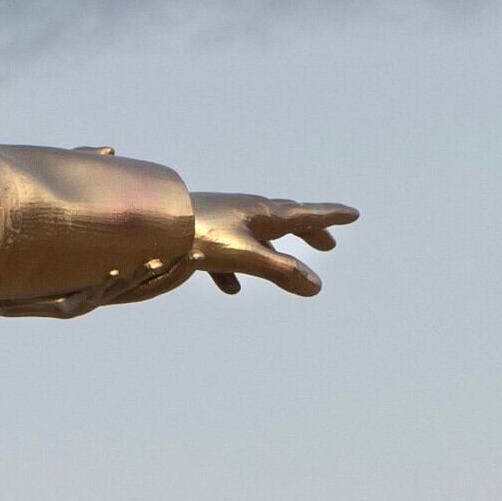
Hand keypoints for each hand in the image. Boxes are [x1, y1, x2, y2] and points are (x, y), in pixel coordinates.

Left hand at [189, 193, 353, 296]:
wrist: (148, 226)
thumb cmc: (196, 236)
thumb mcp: (243, 255)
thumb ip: (279, 270)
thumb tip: (315, 286)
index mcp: (261, 214)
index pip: (304, 215)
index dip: (330, 217)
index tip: (353, 215)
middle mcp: (245, 213)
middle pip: (284, 221)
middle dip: (308, 231)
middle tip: (328, 243)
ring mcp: (222, 222)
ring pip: (257, 235)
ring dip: (276, 249)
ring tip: (287, 264)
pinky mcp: (200, 235)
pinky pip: (226, 253)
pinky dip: (237, 269)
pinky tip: (231, 288)